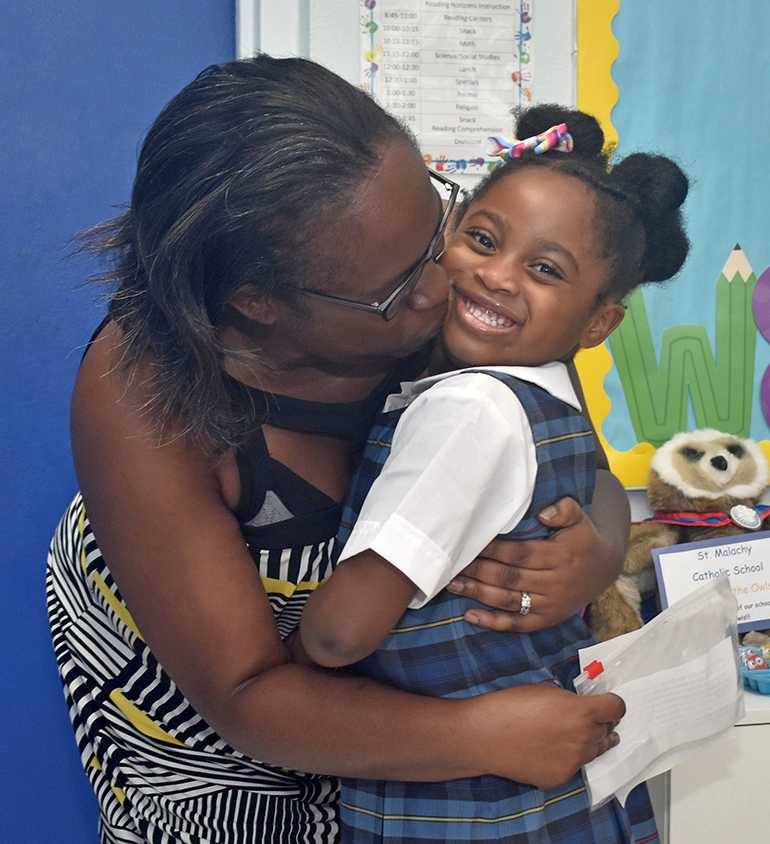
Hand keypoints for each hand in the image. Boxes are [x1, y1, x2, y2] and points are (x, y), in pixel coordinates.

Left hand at [447, 490, 624, 631]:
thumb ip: (564, 509)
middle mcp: (555, 583)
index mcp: (561, 557)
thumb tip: (543, 512)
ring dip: (478, 594)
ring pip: (508, 600)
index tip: (470, 543)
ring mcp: (550, 604)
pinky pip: (517, 624)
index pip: (520, 553)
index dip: (493, 549)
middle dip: (478, 571)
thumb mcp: (580, 518)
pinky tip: (469, 616)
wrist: (605, 567)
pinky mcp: (547, 619)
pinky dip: (493, 622)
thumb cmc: (583, 538)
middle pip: (509, 577)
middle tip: (452, 564)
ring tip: (453, 584)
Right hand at [476, 684, 623, 789]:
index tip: (607, 703)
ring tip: (575, 736)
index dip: (613, 704)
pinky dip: (567, 757)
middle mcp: (583, 738)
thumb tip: (581, 708)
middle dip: (600, 722)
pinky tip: (550, 750)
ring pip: (595, 751)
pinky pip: (574, 766)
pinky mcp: (561, 777)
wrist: (486, 735)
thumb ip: (570, 701)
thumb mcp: (546, 691)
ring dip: (589, 741)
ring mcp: (574, 762)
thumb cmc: (511, 706)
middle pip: (607, 730)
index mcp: (581, 712)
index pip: (617, 708)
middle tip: (591, 719)